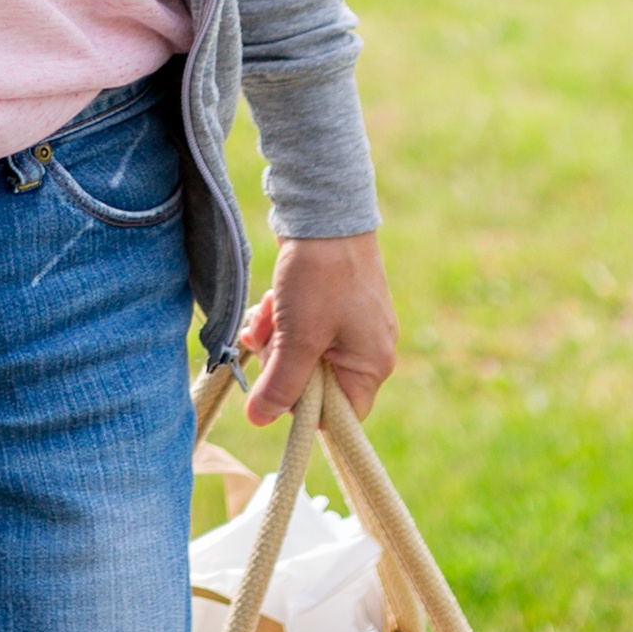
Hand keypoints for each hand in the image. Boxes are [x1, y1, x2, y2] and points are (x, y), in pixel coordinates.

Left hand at [237, 233, 398, 425]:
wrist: (324, 212)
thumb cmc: (320, 276)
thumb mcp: (298, 338)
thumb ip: (281, 384)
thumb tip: (260, 419)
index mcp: (372, 364)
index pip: (339, 414)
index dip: (303, 406)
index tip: (277, 383)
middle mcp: (367, 349)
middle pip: (314, 385)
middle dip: (282, 364)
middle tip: (270, 339)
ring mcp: (349, 326)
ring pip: (300, 356)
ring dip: (276, 340)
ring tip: (268, 313)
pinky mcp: (331, 306)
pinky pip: (300, 331)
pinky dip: (280, 322)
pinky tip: (270, 304)